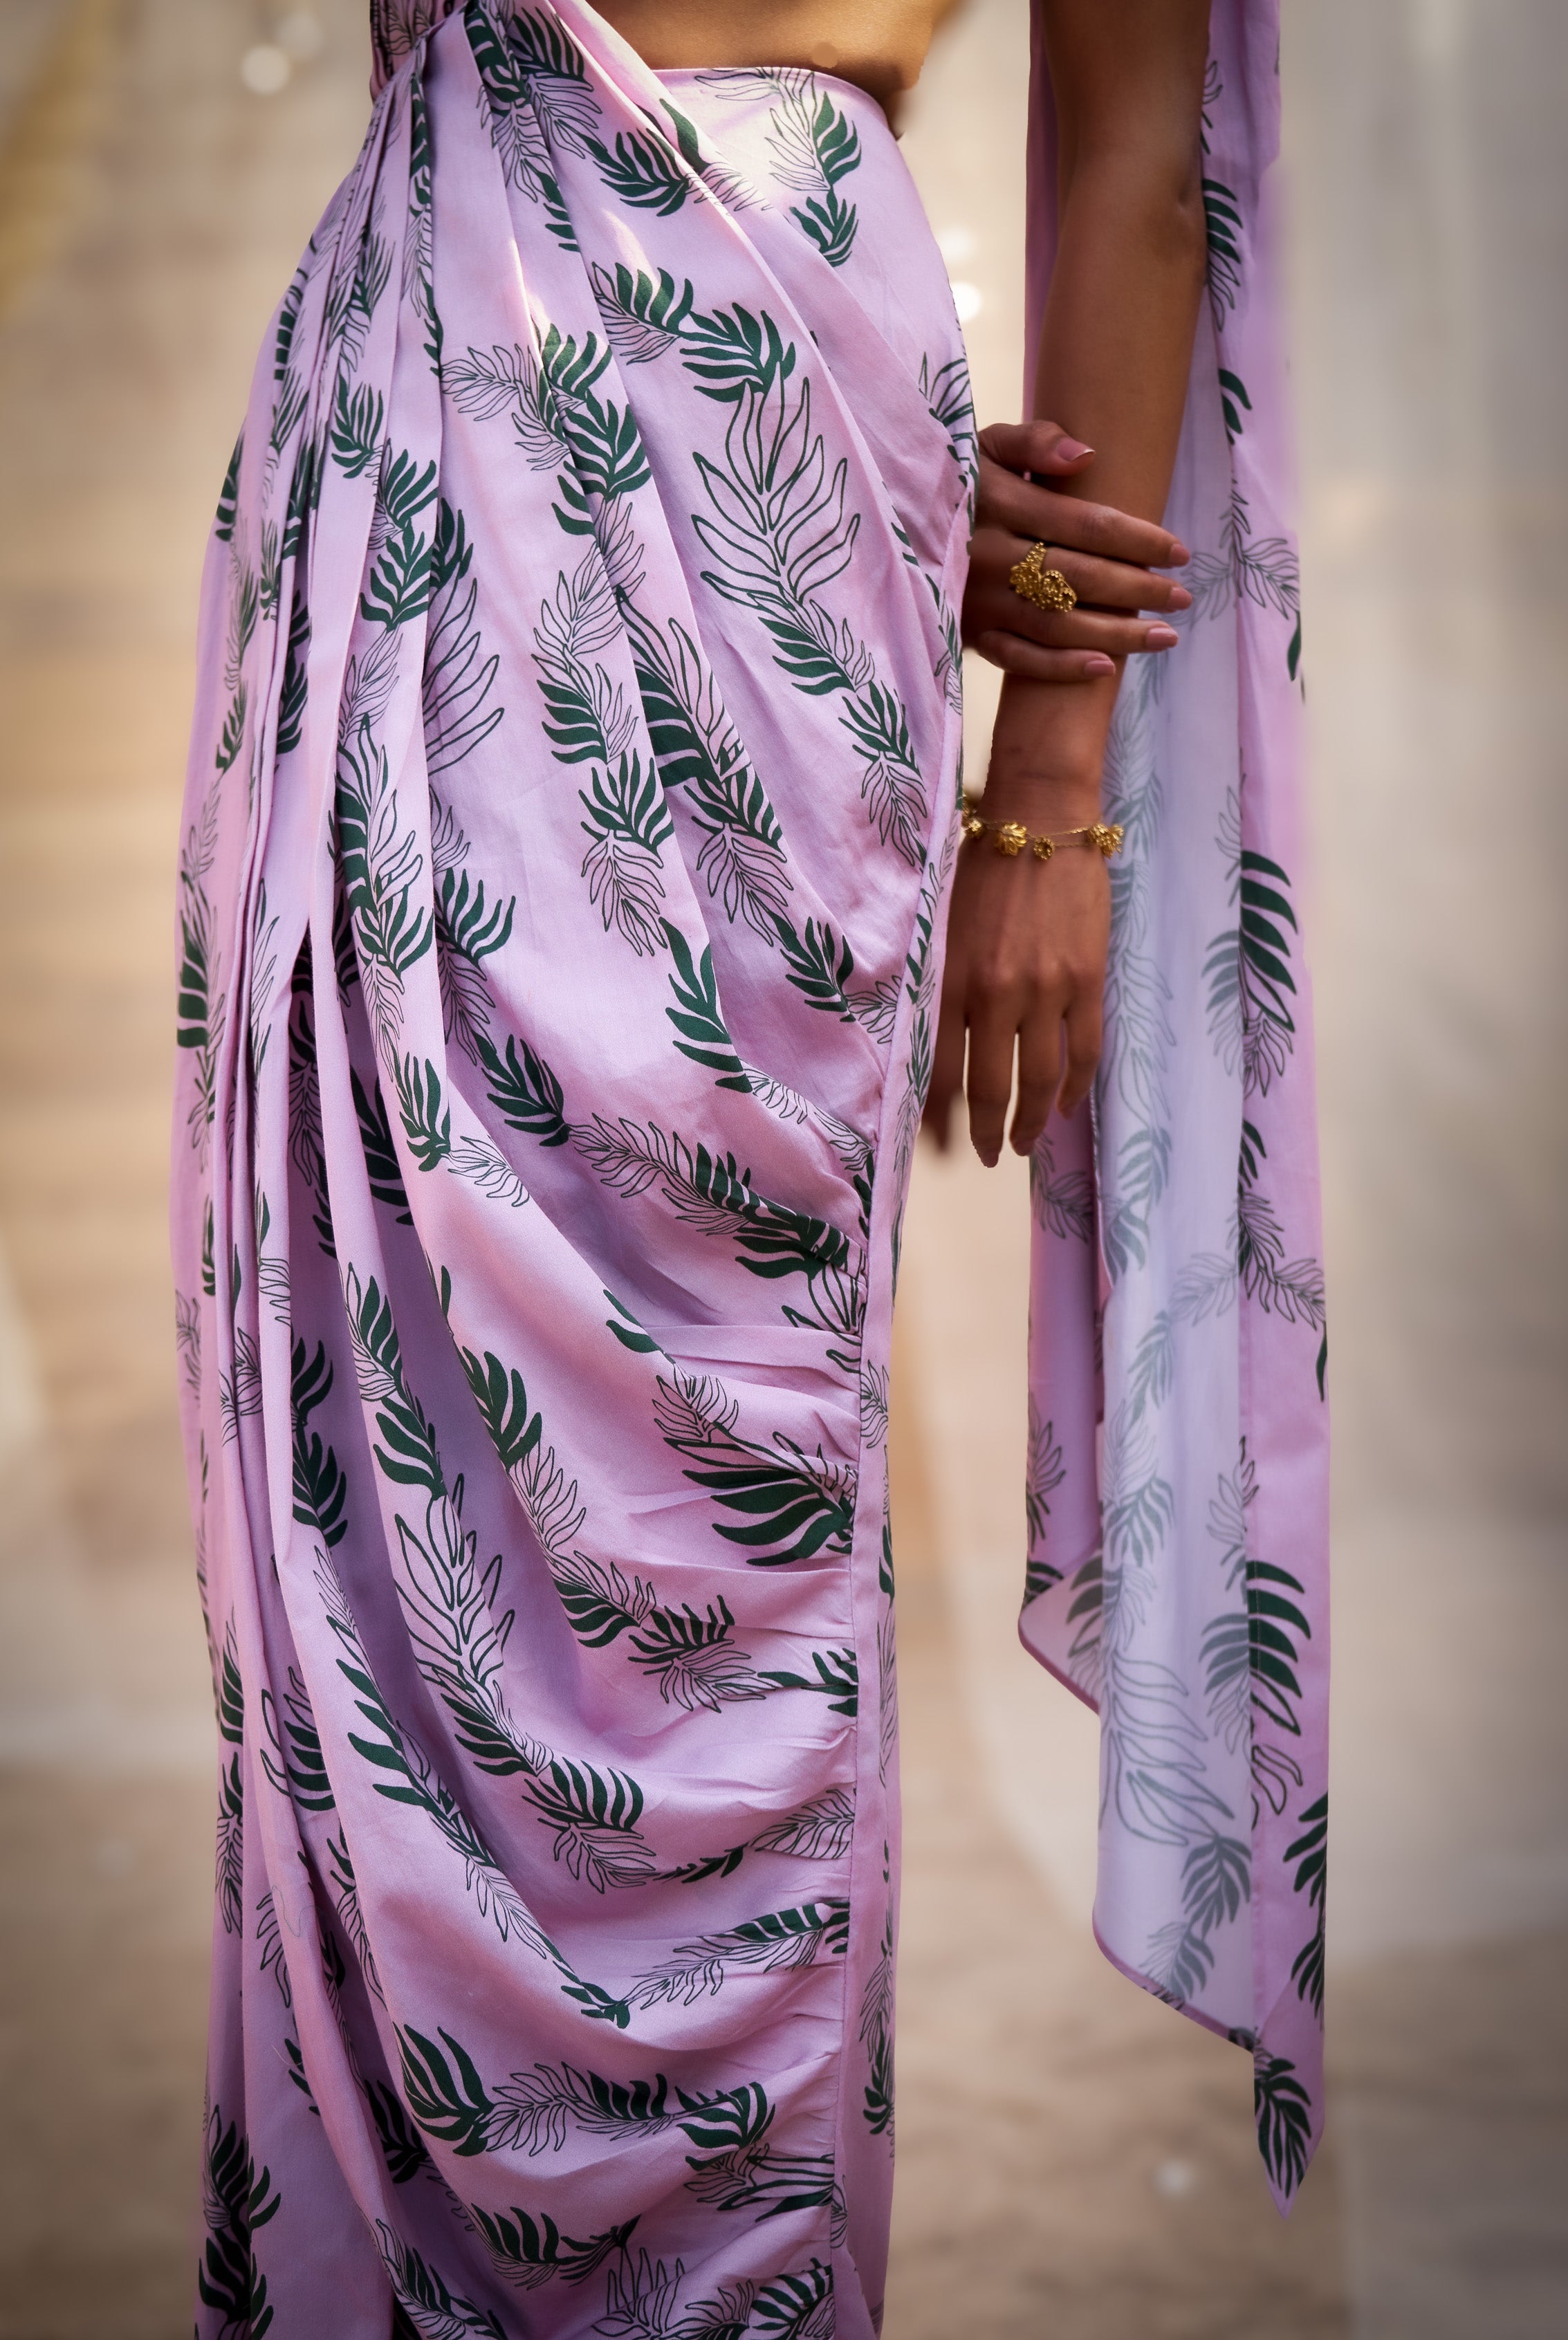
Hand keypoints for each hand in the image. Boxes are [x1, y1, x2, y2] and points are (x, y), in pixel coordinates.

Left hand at [925, 781, 1108, 1165]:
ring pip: (1041, 1080)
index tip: (938, 1147)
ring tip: (1022, 1143)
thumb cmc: (977, 868)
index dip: (938, 1121)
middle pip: (990, 1089)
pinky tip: (1066, 1108)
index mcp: (949, 983)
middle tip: (984, 1156)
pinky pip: (1085, 1051)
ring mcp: (1047, 991)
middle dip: (984, 1133)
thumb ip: (933, 987)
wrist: (1039, 819)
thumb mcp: (937, 929)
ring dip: (1031, 1121)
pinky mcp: (1088, 980)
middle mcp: (995, 995)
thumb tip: (923, 1048)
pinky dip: (1075, 1089)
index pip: (938, 1074)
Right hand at [963, 420, 1190, 682]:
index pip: (1084, 523)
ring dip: (1116, 634)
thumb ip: (1033, 440)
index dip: (1137, 539)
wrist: (890, 527)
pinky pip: (1019, 658)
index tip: (1180, 551)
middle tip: (1183, 597)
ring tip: (1165, 637)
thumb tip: (1088, 456)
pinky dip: (1061, 667)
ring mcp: (977, 600)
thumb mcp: (982, 446)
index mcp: (998, 501)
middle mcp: (987, 553)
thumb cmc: (953, 482)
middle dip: (1138, 589)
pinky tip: (1103, 668)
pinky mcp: (968, 632)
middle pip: (1078, 577)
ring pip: (1057, 623)